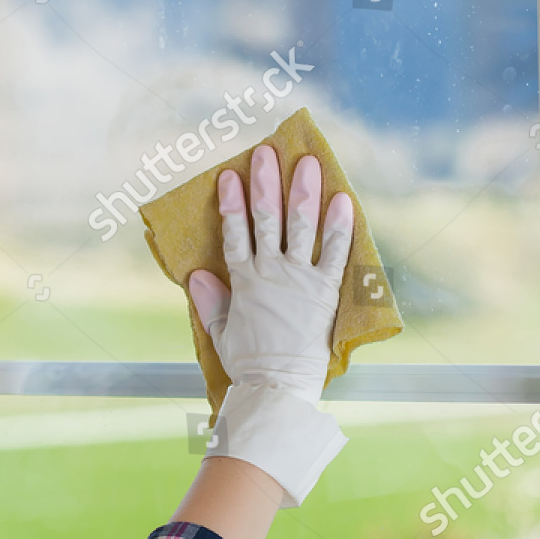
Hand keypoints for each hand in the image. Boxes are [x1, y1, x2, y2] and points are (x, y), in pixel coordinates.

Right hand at [187, 146, 353, 402]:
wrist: (277, 385)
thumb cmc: (248, 362)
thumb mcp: (220, 332)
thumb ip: (211, 301)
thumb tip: (197, 275)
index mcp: (243, 281)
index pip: (234, 233)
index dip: (232, 203)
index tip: (230, 175)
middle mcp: (271, 272)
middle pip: (266, 220)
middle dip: (266, 183)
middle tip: (266, 152)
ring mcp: (300, 279)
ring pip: (301, 226)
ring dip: (303, 192)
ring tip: (306, 162)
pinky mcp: (326, 290)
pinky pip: (335, 252)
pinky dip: (340, 226)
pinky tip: (342, 199)